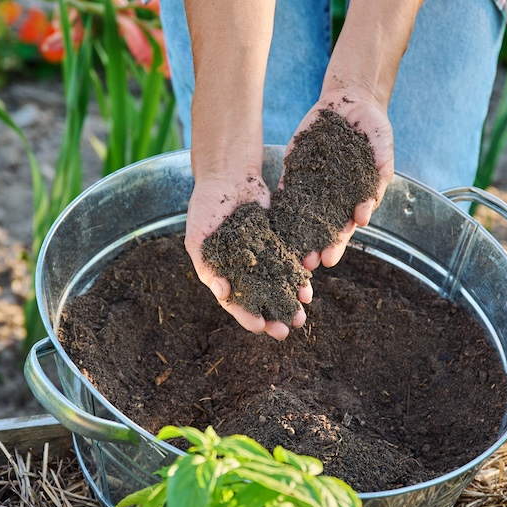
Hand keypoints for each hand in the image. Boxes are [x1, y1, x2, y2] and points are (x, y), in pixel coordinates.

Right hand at [185, 165, 312, 340]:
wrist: (228, 175)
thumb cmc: (205, 206)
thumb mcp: (198, 235)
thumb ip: (208, 265)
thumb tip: (222, 293)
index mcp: (222, 273)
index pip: (235, 302)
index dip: (247, 316)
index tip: (260, 326)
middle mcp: (244, 270)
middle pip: (260, 300)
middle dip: (273, 316)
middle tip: (286, 331)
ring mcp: (263, 257)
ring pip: (279, 285)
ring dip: (289, 301)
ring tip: (301, 315)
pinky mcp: (280, 242)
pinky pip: (291, 263)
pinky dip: (299, 276)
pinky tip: (308, 287)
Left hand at [283, 90, 393, 270]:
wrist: (351, 101)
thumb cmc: (374, 128)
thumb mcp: (382, 149)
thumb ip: (378, 177)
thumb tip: (366, 213)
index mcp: (355, 197)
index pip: (344, 227)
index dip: (337, 244)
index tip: (330, 259)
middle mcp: (332, 196)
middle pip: (320, 227)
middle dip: (313, 246)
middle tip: (306, 264)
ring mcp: (312, 183)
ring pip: (301, 214)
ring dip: (295, 234)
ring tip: (287, 252)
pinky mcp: (296, 168)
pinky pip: (287, 189)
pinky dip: (280, 205)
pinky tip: (272, 221)